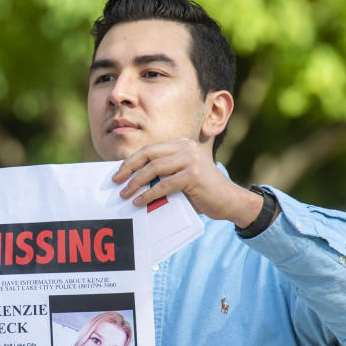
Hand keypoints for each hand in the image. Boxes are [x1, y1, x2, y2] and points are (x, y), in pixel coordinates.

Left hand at [112, 139, 263, 226]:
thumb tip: (134, 180)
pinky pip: (164, 185)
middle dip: (129, 168)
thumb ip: (164, 174)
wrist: (230, 201)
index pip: (150, 149)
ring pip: (154, 169)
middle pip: (148, 154)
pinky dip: (149, 194)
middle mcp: (186, 147)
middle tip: (116, 181)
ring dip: (136, 182)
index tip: (118, 173)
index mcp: (182, 144)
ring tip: (125, 194)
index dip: (131, 160)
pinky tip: (140, 202)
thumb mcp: (181, 177)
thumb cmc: (203, 192)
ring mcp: (191, 160)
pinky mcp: (193, 175)